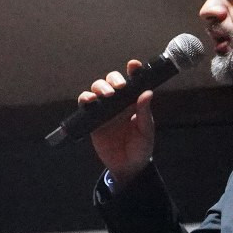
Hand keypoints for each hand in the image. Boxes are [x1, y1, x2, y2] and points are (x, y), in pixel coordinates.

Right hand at [81, 59, 156, 180]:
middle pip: (111, 81)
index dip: (133, 71)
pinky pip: (85, 104)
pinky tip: (90, 101)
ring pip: (97, 88)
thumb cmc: (141, 148)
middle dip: (114, 79)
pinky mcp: (92, 118)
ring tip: (107, 95)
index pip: (133, 82)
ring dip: (100, 87)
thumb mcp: (146, 131)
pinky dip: (85, 98)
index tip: (133, 65)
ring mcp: (104, 109)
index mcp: (134, 102)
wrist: (127, 167)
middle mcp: (118, 102)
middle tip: (119, 87)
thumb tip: (147, 93)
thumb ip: (144, 112)